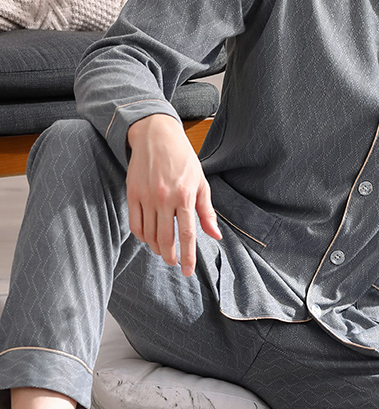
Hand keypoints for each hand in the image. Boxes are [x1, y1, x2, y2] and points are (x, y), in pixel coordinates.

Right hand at [126, 114, 221, 276]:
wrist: (156, 136)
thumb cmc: (183, 159)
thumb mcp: (201, 182)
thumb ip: (206, 211)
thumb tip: (215, 235)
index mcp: (185, 195)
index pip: (187, 234)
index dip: (188, 256)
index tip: (188, 271)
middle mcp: (165, 198)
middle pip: (166, 239)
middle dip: (170, 256)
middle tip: (174, 263)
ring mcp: (146, 197)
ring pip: (149, 235)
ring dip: (156, 248)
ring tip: (163, 251)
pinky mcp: (132, 194)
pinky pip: (135, 224)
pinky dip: (142, 237)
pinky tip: (149, 238)